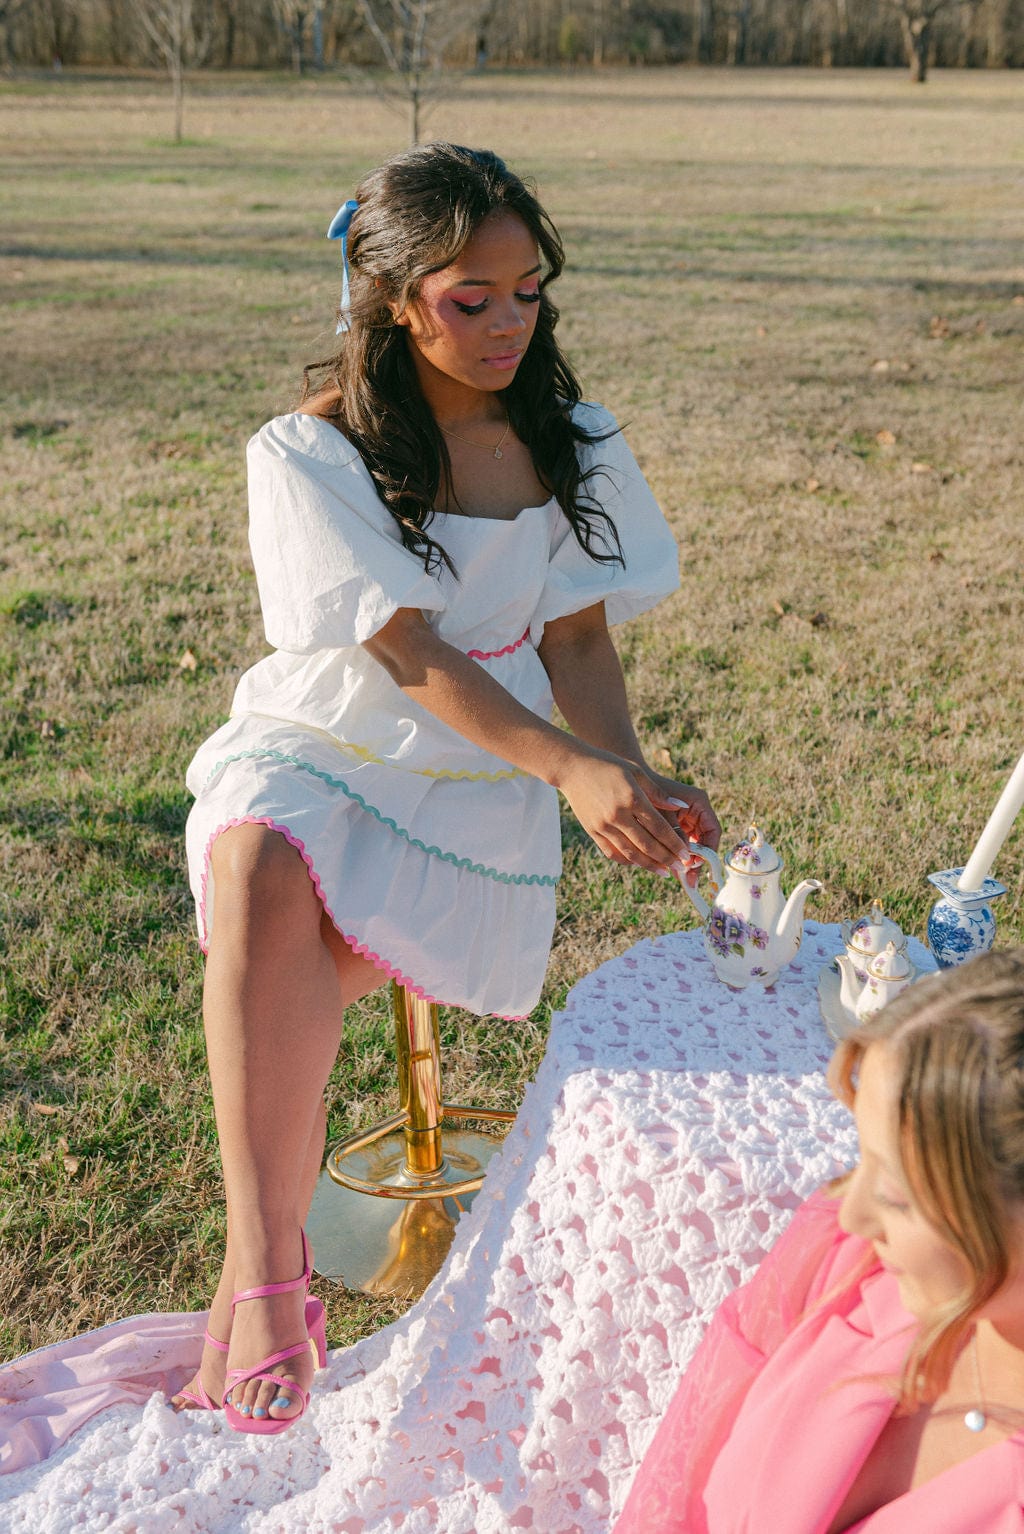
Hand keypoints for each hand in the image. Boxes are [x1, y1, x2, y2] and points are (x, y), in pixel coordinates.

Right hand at [558, 752, 719, 875]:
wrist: (572, 768)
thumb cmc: (608, 766)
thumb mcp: (636, 772)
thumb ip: (658, 792)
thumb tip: (680, 807)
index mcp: (632, 798)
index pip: (659, 828)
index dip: (675, 843)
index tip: (686, 854)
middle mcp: (618, 815)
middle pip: (647, 844)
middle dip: (667, 858)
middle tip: (681, 868)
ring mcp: (603, 826)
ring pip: (631, 853)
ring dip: (650, 865)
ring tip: (664, 872)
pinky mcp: (593, 831)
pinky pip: (613, 853)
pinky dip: (628, 861)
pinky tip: (640, 864)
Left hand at [641, 770, 721, 885]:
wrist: (631, 784)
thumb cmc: (646, 792)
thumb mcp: (661, 813)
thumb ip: (674, 832)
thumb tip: (687, 857)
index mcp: (699, 803)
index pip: (713, 830)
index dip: (708, 850)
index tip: (697, 864)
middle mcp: (697, 812)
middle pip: (705, 841)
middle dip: (698, 860)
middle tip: (690, 880)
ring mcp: (688, 821)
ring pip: (693, 846)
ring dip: (688, 862)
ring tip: (683, 879)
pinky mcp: (677, 827)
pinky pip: (682, 845)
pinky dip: (677, 856)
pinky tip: (671, 870)